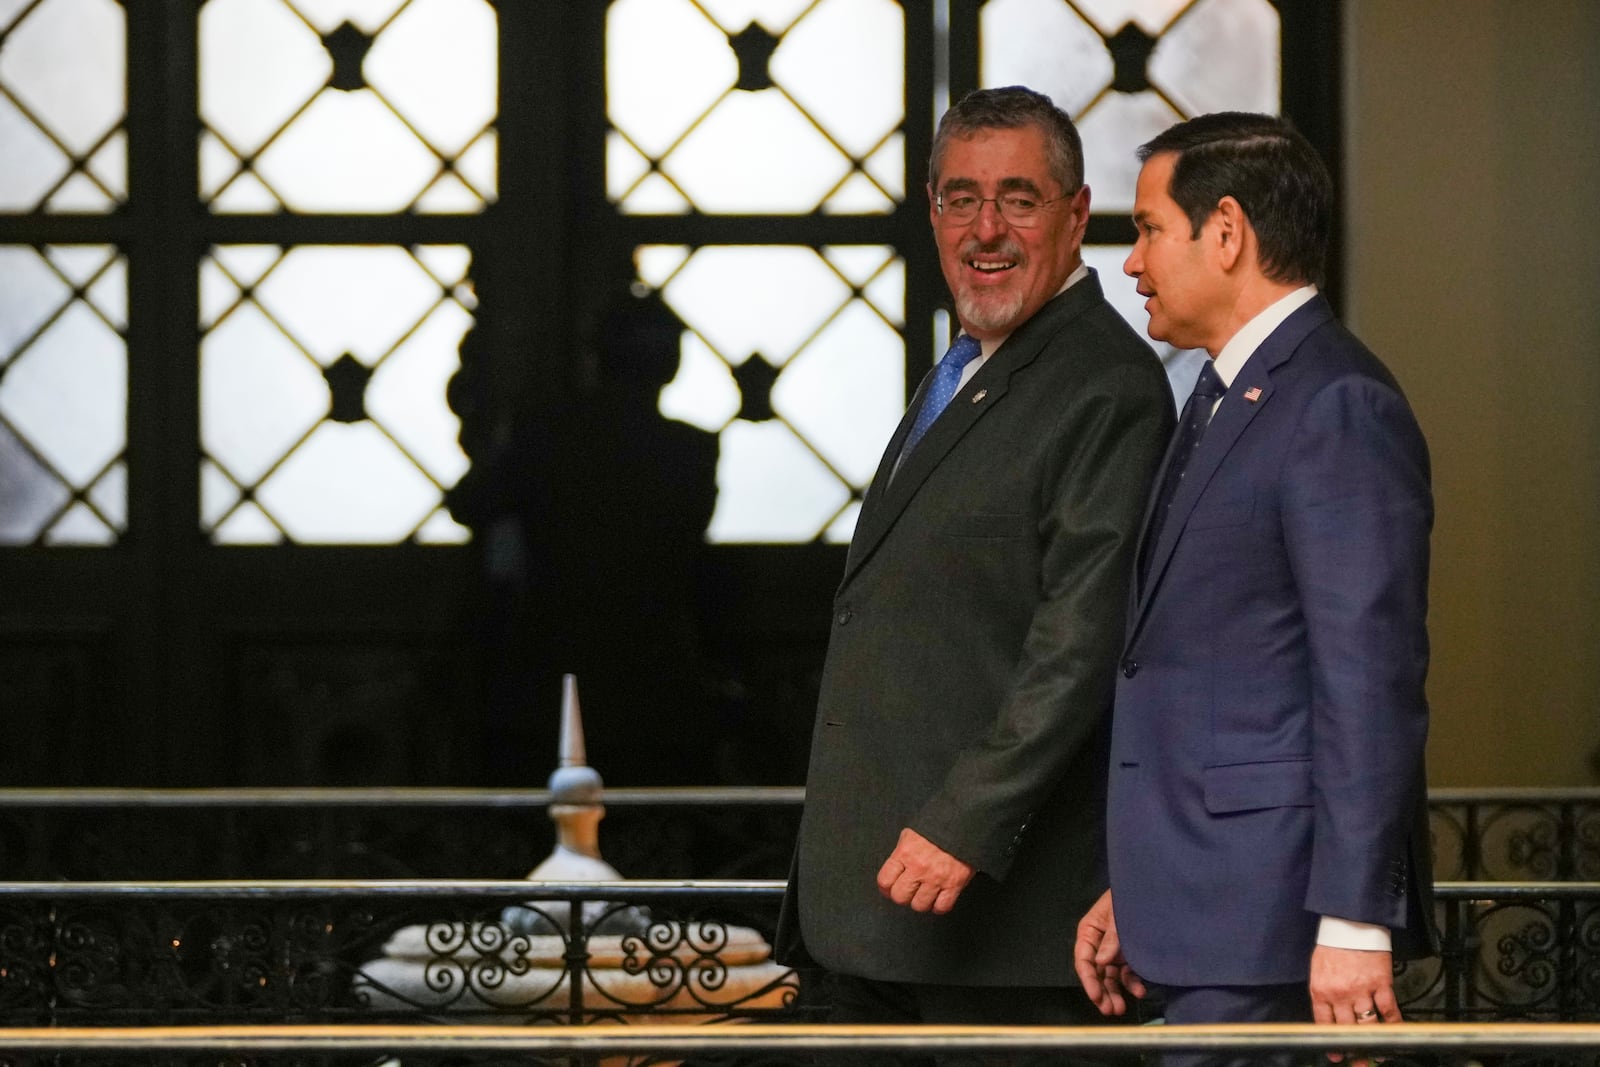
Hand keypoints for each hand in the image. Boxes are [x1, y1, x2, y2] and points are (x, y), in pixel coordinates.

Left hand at [875, 827, 973, 913]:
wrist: (964, 823)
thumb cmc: (937, 827)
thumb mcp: (911, 834)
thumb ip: (901, 853)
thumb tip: (895, 870)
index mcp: (905, 853)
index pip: (884, 881)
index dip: (886, 888)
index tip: (889, 889)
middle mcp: (918, 868)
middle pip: (900, 897)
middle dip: (903, 896)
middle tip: (908, 892)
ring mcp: (937, 878)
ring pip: (920, 905)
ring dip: (921, 902)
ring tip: (924, 894)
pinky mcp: (954, 884)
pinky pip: (942, 906)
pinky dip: (939, 906)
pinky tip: (938, 899)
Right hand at [1074, 889, 1146, 1015]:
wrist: (1150, 890)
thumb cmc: (1128, 897)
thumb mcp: (1118, 915)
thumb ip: (1112, 939)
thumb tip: (1101, 962)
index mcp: (1089, 931)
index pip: (1083, 959)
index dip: (1088, 980)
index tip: (1095, 996)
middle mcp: (1099, 943)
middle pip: (1095, 972)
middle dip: (1101, 992)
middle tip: (1109, 1010)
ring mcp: (1114, 950)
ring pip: (1110, 977)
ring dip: (1114, 993)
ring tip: (1121, 1009)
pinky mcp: (1128, 954)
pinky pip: (1127, 973)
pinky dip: (1132, 984)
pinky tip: (1140, 991)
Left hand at [1310, 943, 1399, 1064]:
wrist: (1350, 924)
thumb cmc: (1333, 945)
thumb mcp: (1318, 970)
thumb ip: (1323, 994)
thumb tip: (1329, 1017)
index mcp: (1321, 990)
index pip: (1324, 1024)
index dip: (1331, 1043)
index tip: (1336, 1055)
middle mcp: (1340, 993)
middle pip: (1347, 1030)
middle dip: (1353, 1050)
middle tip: (1358, 1061)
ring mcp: (1361, 990)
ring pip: (1368, 1024)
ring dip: (1374, 1043)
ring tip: (1378, 1055)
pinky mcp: (1380, 984)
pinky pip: (1389, 1010)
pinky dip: (1393, 1024)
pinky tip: (1395, 1033)